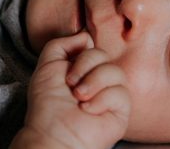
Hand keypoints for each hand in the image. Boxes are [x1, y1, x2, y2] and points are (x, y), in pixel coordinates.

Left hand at [10, 32, 130, 148]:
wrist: (53, 134)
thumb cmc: (48, 105)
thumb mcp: (47, 66)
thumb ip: (61, 44)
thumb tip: (86, 37)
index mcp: (85, 69)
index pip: (94, 48)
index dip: (82, 56)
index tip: (67, 74)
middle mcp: (100, 79)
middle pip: (104, 55)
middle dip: (84, 67)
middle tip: (71, 86)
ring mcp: (112, 94)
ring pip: (115, 72)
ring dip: (93, 84)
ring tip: (80, 99)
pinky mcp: (122, 109)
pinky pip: (120, 92)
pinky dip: (101, 101)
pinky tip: (89, 112)